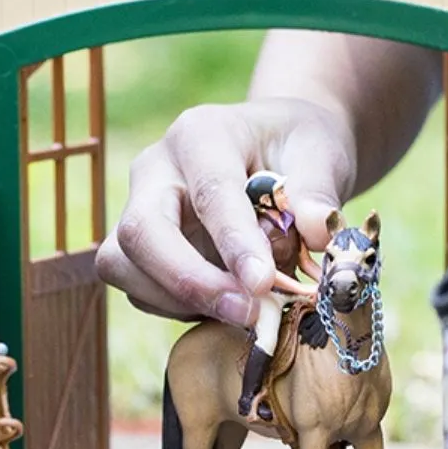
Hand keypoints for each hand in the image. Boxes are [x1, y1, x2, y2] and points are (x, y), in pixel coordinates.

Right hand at [96, 97, 352, 325]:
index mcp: (201, 135)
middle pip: (141, 231)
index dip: (233, 244)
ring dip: (180, 302)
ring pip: (125, 266)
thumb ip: (318, 192)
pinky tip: (227, 305)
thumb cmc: (298, 149)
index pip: (210, 193)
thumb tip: (320, 230)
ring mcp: (139, 209)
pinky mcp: (139, 250)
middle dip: (190, 281)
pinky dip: (183, 309)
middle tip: (246, 313)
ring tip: (244, 313)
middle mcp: (156, 169)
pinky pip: (142, 291)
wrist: (280, 152)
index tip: (262, 283)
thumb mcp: (322, 155)